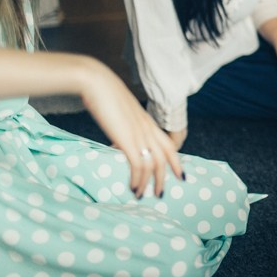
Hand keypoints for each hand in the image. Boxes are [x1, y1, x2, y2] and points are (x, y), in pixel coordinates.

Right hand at [79, 58, 183, 198]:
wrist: (96, 81)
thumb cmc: (102, 92)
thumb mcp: (119, 110)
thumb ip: (124, 123)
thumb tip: (118, 133)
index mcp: (147, 121)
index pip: (169, 144)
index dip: (176, 161)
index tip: (181, 175)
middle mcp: (147, 129)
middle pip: (165, 158)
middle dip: (164, 178)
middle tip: (160, 194)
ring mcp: (139, 134)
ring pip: (153, 165)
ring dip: (148, 183)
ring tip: (141, 195)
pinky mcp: (128, 139)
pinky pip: (139, 165)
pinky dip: (137, 179)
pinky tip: (133, 187)